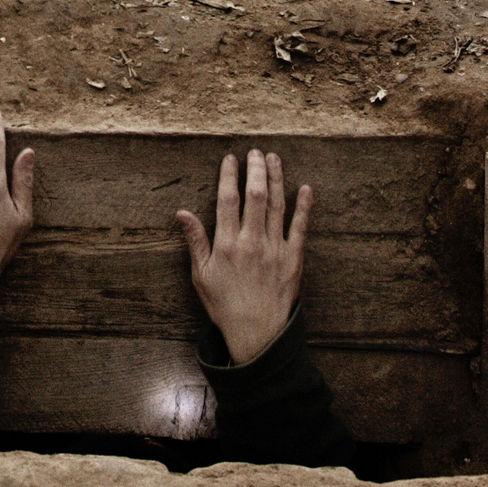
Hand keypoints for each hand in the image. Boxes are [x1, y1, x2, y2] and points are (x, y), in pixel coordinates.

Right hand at [177, 148, 311, 365]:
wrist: (257, 334)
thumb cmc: (225, 306)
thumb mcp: (201, 276)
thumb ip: (195, 242)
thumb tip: (182, 213)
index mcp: (227, 245)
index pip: (227, 200)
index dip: (228, 176)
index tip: (230, 159)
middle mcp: (252, 242)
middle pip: (254, 195)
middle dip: (255, 169)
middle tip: (255, 152)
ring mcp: (275, 249)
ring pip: (276, 205)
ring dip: (276, 179)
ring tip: (274, 159)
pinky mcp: (294, 259)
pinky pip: (301, 227)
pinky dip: (304, 206)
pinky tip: (305, 188)